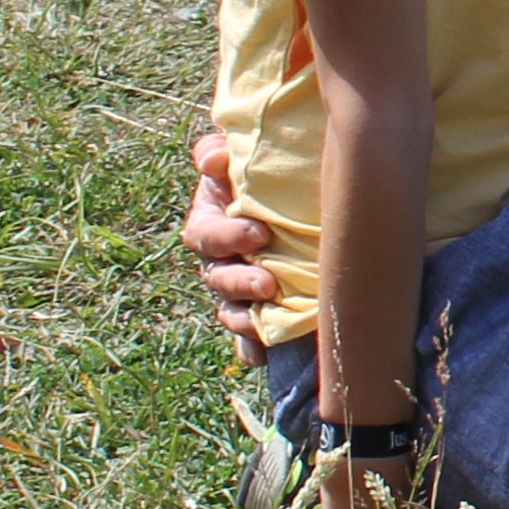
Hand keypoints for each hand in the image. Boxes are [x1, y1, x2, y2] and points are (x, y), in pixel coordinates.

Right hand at [185, 125, 277, 350]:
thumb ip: (221, 153)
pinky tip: (261, 356)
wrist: (304, 196)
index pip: (204, 234)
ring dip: (245, 318)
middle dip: (240, 282)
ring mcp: (237, 287)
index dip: (226, 236)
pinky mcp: (257, 311)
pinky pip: (247, 337)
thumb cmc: (273, 170)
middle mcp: (220, 257)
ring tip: (267, 320)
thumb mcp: (245, 157)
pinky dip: (251, 347)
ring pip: (229, 309)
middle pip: (216, 277)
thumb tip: (213, 158)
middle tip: (269, 283)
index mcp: (212, 218)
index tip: (260, 233)